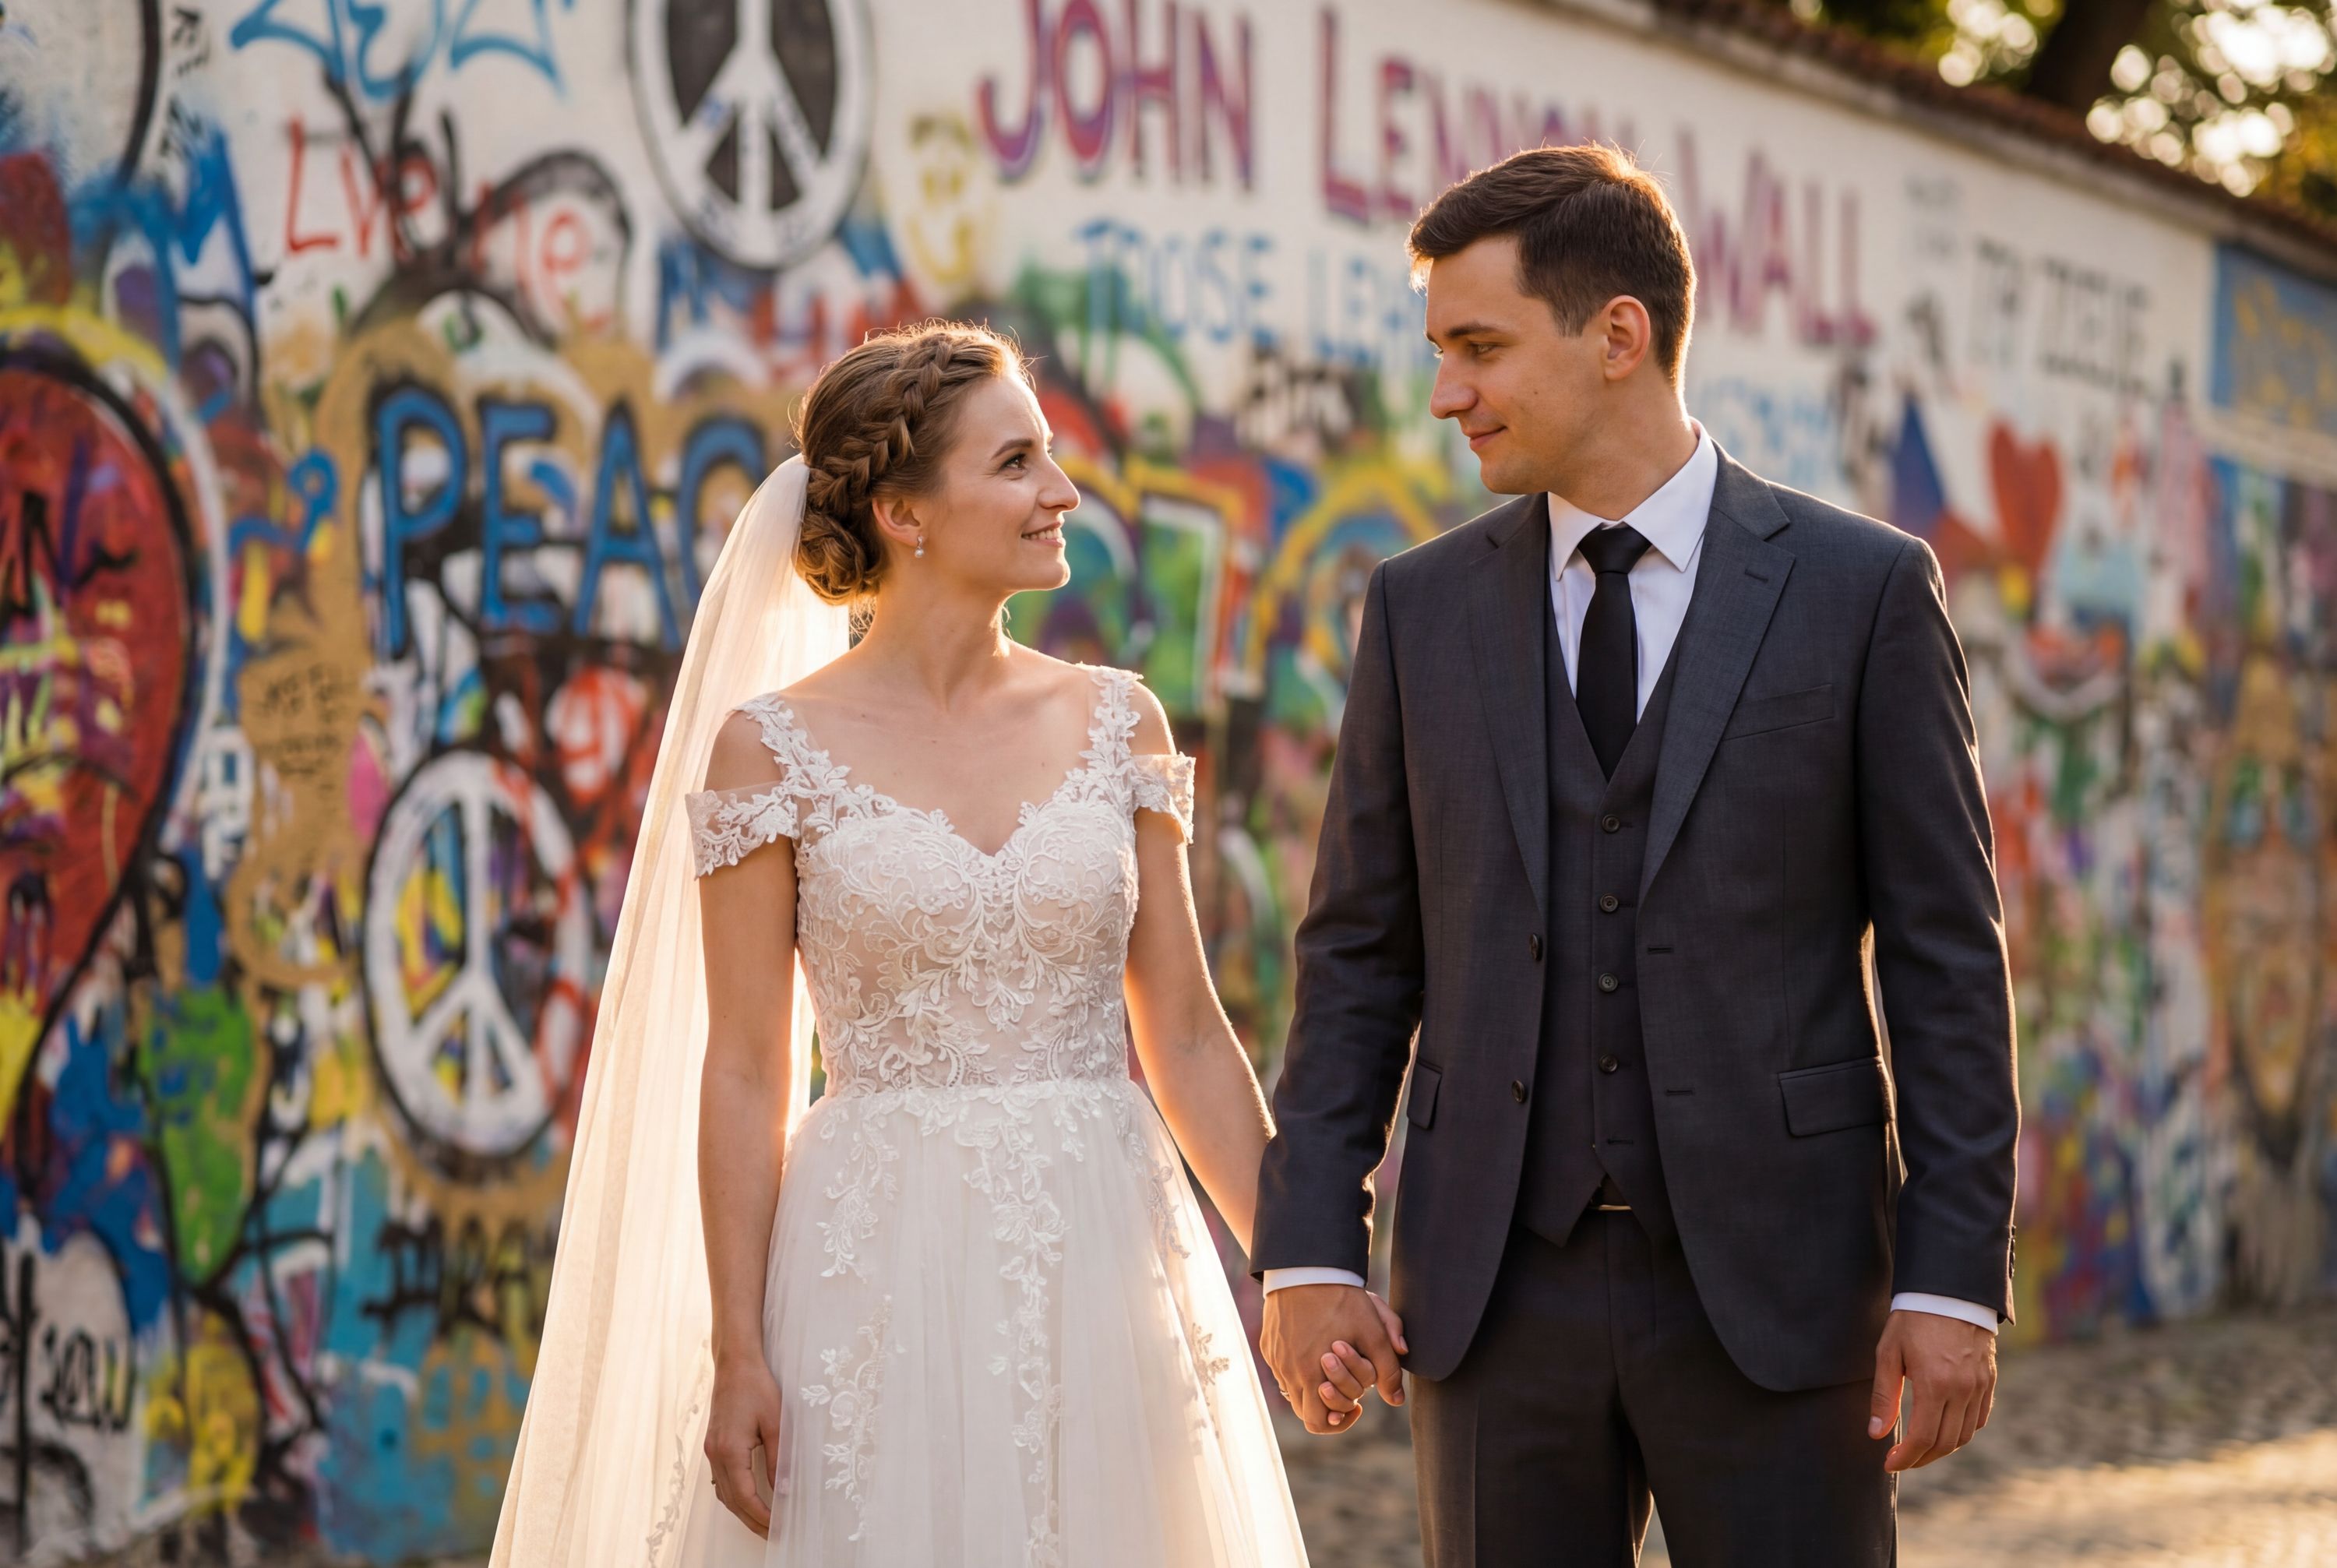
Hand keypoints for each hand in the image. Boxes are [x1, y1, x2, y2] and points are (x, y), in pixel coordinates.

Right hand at [705, 1353, 784, 1534]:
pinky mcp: (713, 1445)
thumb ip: (778, 1460)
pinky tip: (746, 1500)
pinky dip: (733, 1495)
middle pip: (731, 1501)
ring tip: (762, 1523)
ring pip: (723, 1492)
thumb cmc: (757, 1387)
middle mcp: (715, 1454)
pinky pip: (720, 1480)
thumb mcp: (776, 1423)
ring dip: (741, 1510)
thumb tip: (784, 1491)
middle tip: (772, 1535)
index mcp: (730, 1451)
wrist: (735, 1364)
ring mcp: (711, 1450)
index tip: (778, 1528)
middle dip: (751, 1520)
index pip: (745, 1496)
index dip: (761, 1516)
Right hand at [1260, 1283, 1407, 1435]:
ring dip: (1314, 1389)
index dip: (1341, 1421)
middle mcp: (1288, 1372)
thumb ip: (1388, 1369)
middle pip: (1305, 1413)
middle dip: (1329, 1407)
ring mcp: (1276, 1359)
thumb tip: (1396, 1400)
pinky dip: (1300, 1371)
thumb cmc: (1342, 1299)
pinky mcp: (1269, 1346)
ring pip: (1293, 1392)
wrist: (1305, 1267)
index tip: (1358, 1404)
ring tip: (1334, 1368)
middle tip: (1348, 1390)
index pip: (1319, 1423)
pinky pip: (1283, 1371)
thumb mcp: (1374, 1331)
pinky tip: (1316, 1349)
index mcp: (1312, 1375)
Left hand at [1869, 1308, 1996, 1471]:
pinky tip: (1944, 1430)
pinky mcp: (1989, 1380)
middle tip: (1901, 1459)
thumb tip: (1876, 1433)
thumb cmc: (1913, 1319)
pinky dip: (1963, 1432)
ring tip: (1920, 1448)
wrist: (1949, 1291)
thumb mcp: (1888, 1353)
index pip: (1923, 1438)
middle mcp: (1962, 1390)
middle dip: (1922, 1458)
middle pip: (1945, 1443)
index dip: (1906, 1458)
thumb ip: (1883, 1396)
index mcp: (1935, 1384)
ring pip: (1965, 1434)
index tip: (1889, 1464)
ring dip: (1942, 1449)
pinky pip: (1980, 1418)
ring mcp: (1980, 1386)